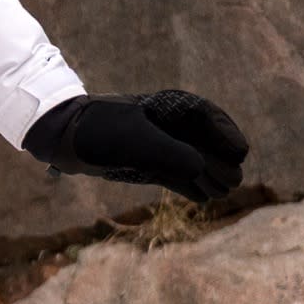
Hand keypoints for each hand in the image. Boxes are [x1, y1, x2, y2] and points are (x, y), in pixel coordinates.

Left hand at [21, 90, 248, 204]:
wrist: (64, 139)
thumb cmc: (98, 131)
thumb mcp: (133, 141)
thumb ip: (167, 153)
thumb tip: (199, 168)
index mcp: (167, 106)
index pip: (207, 116)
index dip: (226, 134)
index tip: (239, 153)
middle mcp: (168, 125)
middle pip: (206, 141)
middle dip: (222, 159)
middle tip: (233, 180)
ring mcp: (159, 144)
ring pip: (194, 159)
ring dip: (209, 175)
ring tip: (222, 191)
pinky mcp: (149, 163)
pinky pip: (177, 173)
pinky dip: (190, 185)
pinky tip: (204, 197)